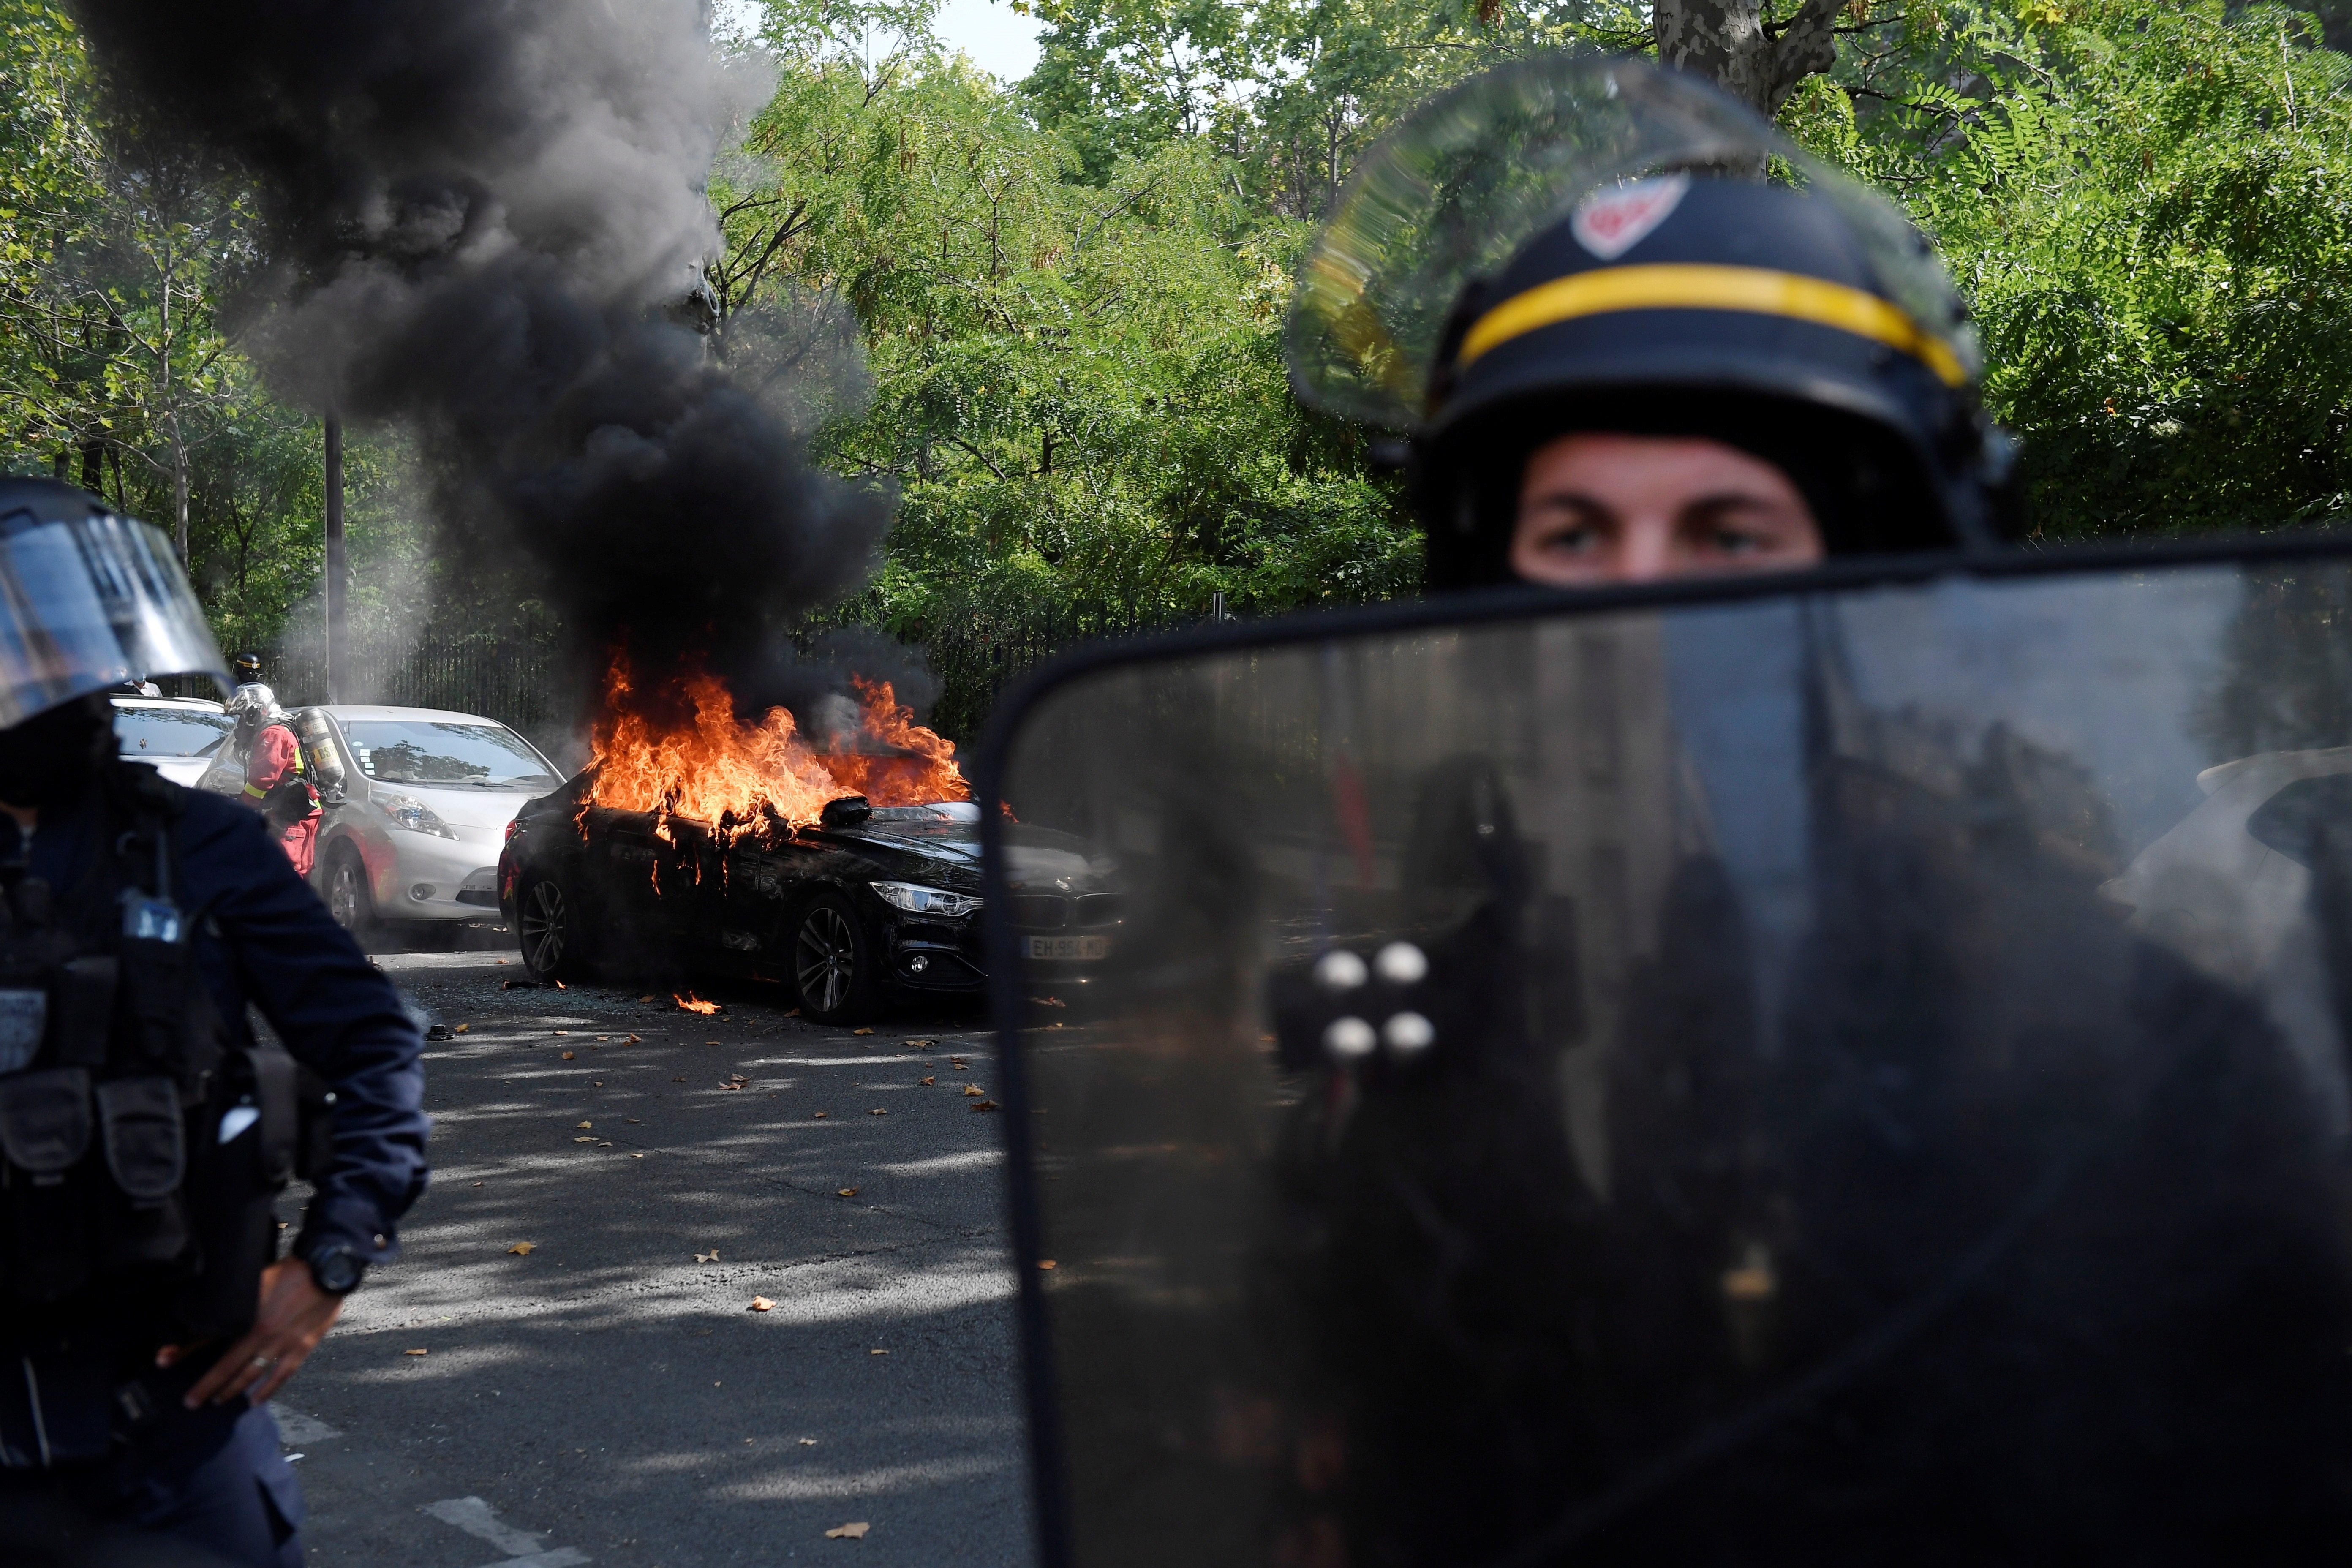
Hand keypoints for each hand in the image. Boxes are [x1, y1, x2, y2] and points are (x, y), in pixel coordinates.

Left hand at [158, 1257, 344, 1408]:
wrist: (327, 1269)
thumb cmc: (291, 1271)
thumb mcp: (255, 1280)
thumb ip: (237, 1297)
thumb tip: (213, 1306)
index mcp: (246, 1315)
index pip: (207, 1336)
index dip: (183, 1349)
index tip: (162, 1361)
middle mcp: (261, 1333)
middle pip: (227, 1365)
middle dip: (206, 1386)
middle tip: (190, 1402)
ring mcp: (282, 1342)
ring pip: (252, 1374)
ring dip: (232, 1390)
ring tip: (218, 1401)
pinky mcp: (302, 1346)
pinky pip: (282, 1374)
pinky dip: (268, 1390)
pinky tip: (256, 1401)